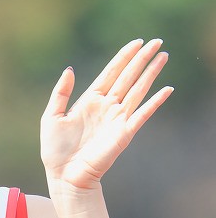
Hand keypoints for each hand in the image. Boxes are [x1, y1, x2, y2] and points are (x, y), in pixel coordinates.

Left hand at [40, 39, 172, 190]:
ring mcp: (117, 119)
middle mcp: (107, 107)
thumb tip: (70, 69)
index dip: (123, 57)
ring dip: (151, 73)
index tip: (137, 42)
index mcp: (90, 100)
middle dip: (142, 59)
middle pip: (128, 77)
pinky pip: (142, 114)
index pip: (111, 73)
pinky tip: (167, 89)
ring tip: (163, 56)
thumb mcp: (51, 117)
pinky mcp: (124, 133)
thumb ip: (61, 93)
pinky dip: (155, 102)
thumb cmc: (55, 150)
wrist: (65, 176)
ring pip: (138, 90)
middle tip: (157, 41)